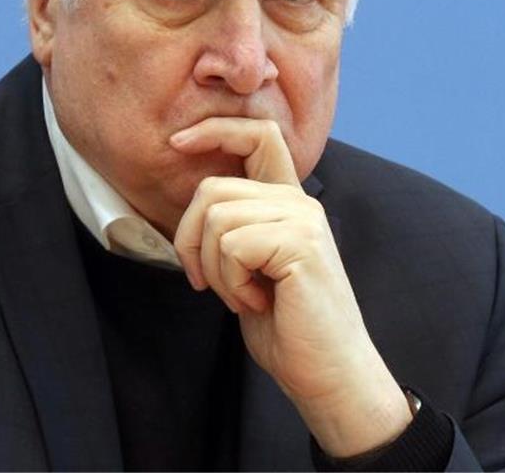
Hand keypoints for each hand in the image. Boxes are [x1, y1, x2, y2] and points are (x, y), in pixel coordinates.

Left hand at [170, 118, 412, 456]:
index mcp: (288, 202)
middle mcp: (299, 202)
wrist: (327, 373)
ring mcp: (302, 220)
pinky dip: (229, 282)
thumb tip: (195, 210)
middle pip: (213, 187)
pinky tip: (256, 302)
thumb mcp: (249, 269)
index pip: (258, 134)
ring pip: (216, 216)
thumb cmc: (286, 328)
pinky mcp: (300, 243)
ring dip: (213, 268)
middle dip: (189, 239)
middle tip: (207, 283)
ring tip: (243, 296)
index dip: (215, 129)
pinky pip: (231, 245)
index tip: (177, 143)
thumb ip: (232, 230)